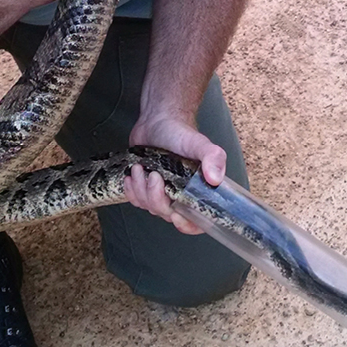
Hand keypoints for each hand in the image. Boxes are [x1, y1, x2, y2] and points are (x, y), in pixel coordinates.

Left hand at [123, 115, 228, 234]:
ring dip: (141, 190)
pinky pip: (137, 201)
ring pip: (150, 207)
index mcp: (198, 190)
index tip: (177, 215)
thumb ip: (213, 158)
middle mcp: (181, 195)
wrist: (158, 121)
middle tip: (154, 176)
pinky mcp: (145, 189)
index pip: (198, 221)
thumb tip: (215, 179)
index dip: (188, 225)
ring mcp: (163, 193)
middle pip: (168, 214)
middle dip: (157, 198)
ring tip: (141, 168)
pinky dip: (131, 190)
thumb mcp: (199, 144)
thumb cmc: (180, 132)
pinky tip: (132, 175)